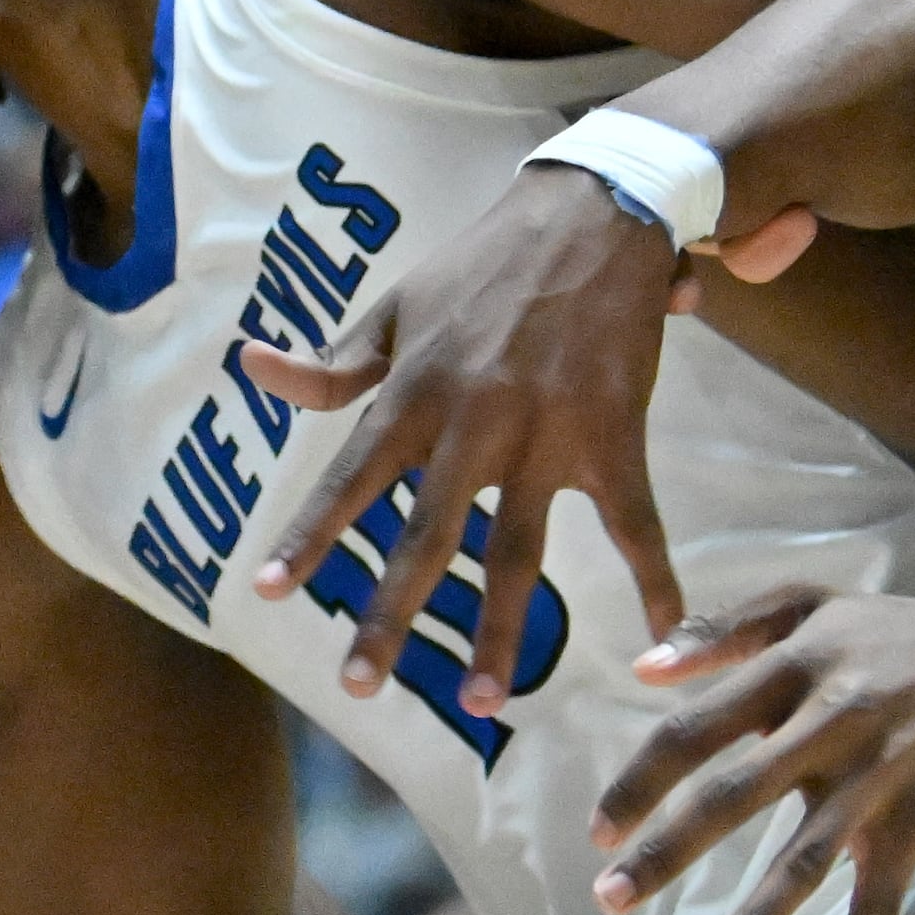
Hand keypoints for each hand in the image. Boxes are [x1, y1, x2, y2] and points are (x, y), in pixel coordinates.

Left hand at [241, 166, 687, 703]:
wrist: (595, 214)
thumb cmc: (484, 264)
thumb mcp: (397, 304)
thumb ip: (334, 361)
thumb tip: (254, 368)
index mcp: (415, 391)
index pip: (349, 477)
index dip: (308, 536)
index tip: (266, 592)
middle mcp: (473, 422)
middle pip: (424, 536)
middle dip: (388, 614)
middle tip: (357, 686)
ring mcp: (547, 436)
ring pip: (516, 550)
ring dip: (495, 628)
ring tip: (479, 699)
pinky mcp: (614, 437)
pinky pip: (634, 523)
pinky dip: (653, 582)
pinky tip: (660, 639)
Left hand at [592, 583, 914, 914]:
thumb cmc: (894, 631)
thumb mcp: (808, 603)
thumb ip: (724, 627)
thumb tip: (643, 666)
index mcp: (787, 673)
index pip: (695, 730)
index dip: (641, 780)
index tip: (598, 829)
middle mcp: (826, 728)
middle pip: (732, 794)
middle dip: (666, 851)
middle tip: (609, 897)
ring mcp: (875, 782)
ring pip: (806, 859)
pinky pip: (882, 904)